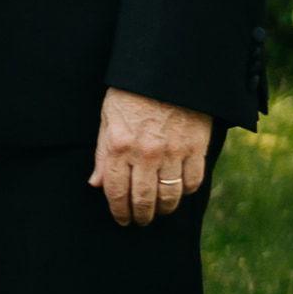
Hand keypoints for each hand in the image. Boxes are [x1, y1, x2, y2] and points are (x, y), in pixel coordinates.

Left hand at [91, 86, 215, 229]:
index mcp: (120, 146)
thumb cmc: (131, 94)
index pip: (117, 191)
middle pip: (144, 199)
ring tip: (159, 211)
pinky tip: (179, 192)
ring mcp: (173, 152)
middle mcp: (146, 153)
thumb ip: (103, 154)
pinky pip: (193, 181)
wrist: (168, 72)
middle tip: (140, 221)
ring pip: (170, 195)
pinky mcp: (196, 147)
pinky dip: (186, 191)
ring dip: (164, 209)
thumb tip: (96, 184)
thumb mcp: (108, 119)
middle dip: (141, 216)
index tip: (122, 220)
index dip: (119, 211)